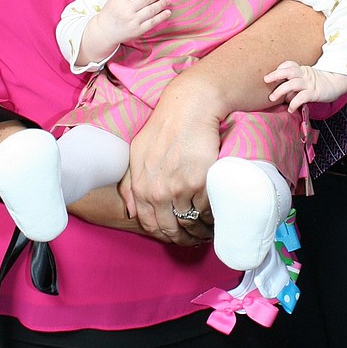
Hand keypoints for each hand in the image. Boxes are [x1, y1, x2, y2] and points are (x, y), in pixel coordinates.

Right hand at [81, 0, 169, 62]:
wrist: (104, 32)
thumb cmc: (109, 13)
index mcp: (120, 0)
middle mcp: (126, 10)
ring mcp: (132, 21)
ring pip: (151, 10)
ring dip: (161, 4)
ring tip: (167, 0)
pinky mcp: (138, 30)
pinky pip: (152, 22)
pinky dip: (162, 16)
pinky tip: (167, 12)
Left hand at [124, 74, 219, 244]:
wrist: (189, 109)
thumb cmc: (163, 128)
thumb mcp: (136, 153)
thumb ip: (130, 184)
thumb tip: (130, 212)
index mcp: (140, 187)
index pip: (150, 225)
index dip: (165, 234)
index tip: (176, 235)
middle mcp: (157, 192)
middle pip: (172, 229)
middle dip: (184, 238)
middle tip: (195, 238)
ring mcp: (179, 189)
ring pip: (191, 223)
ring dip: (201, 230)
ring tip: (208, 229)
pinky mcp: (200, 183)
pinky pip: (207, 211)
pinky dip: (212, 218)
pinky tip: (216, 216)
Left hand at [265, 61, 346, 111]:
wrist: (337, 84)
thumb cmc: (319, 83)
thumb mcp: (307, 78)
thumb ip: (294, 83)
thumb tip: (281, 94)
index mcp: (302, 70)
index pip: (289, 64)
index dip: (280, 68)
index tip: (271, 75)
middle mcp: (305, 75)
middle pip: (289, 71)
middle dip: (276, 74)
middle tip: (266, 80)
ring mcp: (310, 84)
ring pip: (293, 84)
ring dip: (281, 90)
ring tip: (272, 98)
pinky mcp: (315, 93)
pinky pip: (302, 97)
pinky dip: (294, 103)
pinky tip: (290, 109)